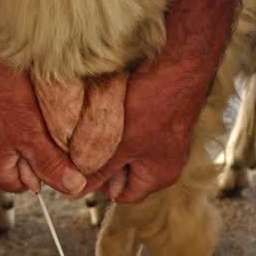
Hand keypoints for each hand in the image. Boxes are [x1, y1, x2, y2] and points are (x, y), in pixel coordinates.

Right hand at [0, 54, 87, 195]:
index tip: (37, 132)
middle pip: (9, 167)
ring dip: (7, 135)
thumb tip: (74, 187)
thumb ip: (52, 164)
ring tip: (7, 108)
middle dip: (21, 147)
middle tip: (24, 117)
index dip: (39, 158)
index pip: (26, 182)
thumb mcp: (32, 130)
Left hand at [82, 57, 210, 202]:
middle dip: (104, 159)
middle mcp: (165, 160)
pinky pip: (132, 129)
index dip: (99, 183)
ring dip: (109, 140)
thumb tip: (75, 190)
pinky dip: (119, 123)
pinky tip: (111, 108)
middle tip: (86, 143)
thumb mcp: (120, 144)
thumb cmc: (156, 105)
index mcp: (160, 175)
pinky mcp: (159, 117)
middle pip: (123, 172)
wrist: (179, 61)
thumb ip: (98, 170)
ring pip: (125, 148)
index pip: (122, 194)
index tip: (82, 165)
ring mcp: (163, 138)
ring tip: (99, 124)